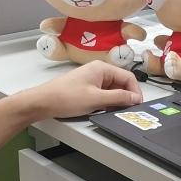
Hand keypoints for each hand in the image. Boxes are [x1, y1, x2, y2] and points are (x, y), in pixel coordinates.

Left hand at [24, 60, 141, 120]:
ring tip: (115, 111)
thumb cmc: (65, 97)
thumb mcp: (96, 99)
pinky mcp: (86, 89)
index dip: (135, 91)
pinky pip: (103, 94)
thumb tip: (134, 98)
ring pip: (112, 90)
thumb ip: (118, 98)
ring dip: (116, 101)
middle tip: (128, 111)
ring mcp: (92, 80)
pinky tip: (104, 111)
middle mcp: (98, 71)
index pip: (127, 77)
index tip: (137, 105)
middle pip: (121, 83)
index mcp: (101, 68)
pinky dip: (106, 103)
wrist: (42, 102)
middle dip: (126, 97)